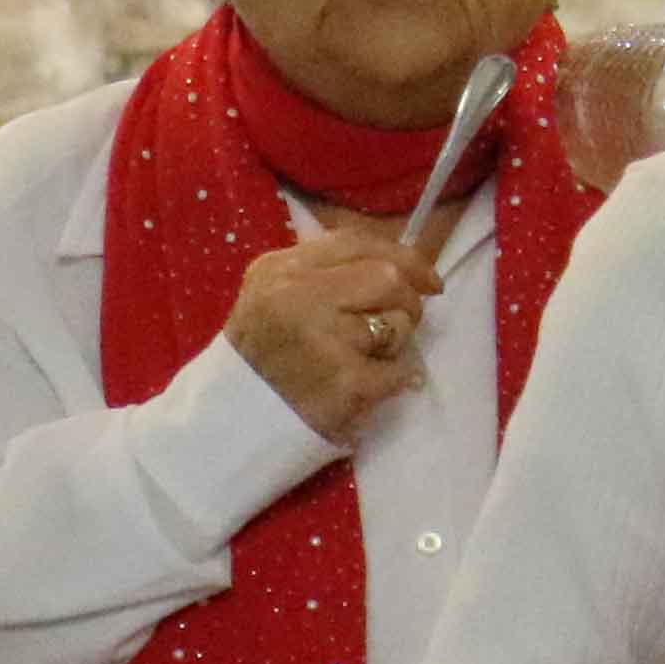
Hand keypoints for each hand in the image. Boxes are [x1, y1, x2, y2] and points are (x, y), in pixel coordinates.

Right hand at [221, 234, 443, 444]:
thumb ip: (327, 270)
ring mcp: (322, 340)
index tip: (427, 279)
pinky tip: (367, 385)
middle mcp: (297, 297)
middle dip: (406, 302)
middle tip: (393, 325)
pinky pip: (400, 370)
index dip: (404, 258)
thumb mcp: (274, 293)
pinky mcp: (346, 383)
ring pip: (398, 323)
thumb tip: (403, 263)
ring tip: (361, 359)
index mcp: (279, 270)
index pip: (357, 243)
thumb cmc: (265, 353)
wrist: (236, 420)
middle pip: (388, 278)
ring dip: (394, 343)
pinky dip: (394, 379)